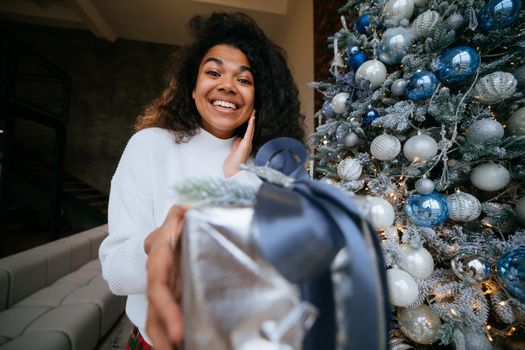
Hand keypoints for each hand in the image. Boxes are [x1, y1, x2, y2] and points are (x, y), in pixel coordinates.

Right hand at [145, 206, 186, 348]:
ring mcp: (166, 294)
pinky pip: (171, 322)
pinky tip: (188, 346)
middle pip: (155, 315)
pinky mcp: (175, 300)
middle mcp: (159, 281)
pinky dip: (176, 338)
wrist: (167, 236)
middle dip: (162, 338)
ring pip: (159, 323)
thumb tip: (186, 210)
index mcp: (159, 262)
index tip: (178, 330)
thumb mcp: (177, 217)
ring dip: (167, 343)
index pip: (159, 289)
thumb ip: (180, 213)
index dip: (166, 310)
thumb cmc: (173, 229)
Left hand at [223, 111, 255, 176]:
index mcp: (244, 146)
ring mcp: (247, 144)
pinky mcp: (245, 144)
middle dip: (252, 121)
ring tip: (253, 112)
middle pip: (251, 130)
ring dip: (252, 120)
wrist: (233, 172)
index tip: (250, 118)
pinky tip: (252, 118)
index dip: (249, 125)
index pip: (247, 133)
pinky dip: (251, 125)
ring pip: (251, 130)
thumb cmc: (233, 164)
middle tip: (254, 112)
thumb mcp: (233, 151)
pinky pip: (249, 132)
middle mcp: (247, 144)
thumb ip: (236, 145)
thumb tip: (238, 138)